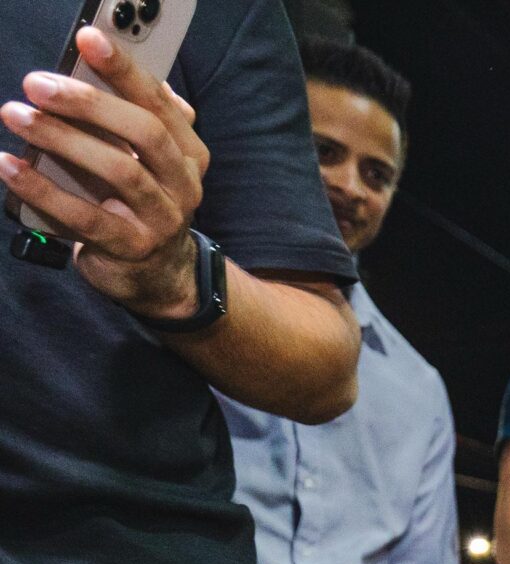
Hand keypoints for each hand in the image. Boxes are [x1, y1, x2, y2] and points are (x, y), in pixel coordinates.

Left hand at [0, 28, 209, 317]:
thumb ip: (138, 120)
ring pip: (119, 172)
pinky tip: (11, 166)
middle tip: (38, 83)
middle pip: (146, 134)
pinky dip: (44, 190)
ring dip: (63, 140)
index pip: (160, 104)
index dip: (126, 70)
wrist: (157, 275)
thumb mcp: (147, 161)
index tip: (89, 38)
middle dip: (90, 103)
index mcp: (188, 154)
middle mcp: (183, 185)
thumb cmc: (140, 203)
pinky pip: (86, 218)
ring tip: (17, 115)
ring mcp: (162, 219)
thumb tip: (108, 73)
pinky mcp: (132, 249)